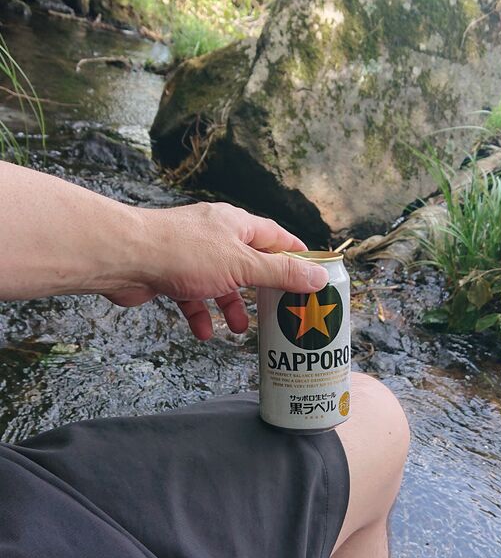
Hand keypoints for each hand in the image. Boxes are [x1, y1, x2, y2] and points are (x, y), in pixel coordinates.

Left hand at [108, 202, 328, 339]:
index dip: (294, 256)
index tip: (311, 275)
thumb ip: (279, 273)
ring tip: (240, 329)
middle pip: (248, 262)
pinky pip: (193, 296)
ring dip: (231, 306)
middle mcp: (215, 235)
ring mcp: (191, 254)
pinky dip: (201, 314)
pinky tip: (205, 332)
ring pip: (220, 282)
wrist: (125, 257)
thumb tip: (318, 277)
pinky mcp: (170, 273)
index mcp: (236, 224)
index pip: (275, 237)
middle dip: (261, 289)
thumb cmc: (183, 252)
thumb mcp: (241, 265)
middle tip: (278, 310)